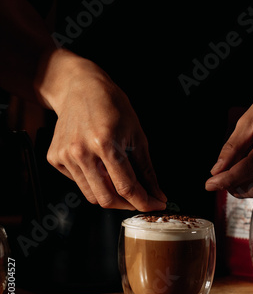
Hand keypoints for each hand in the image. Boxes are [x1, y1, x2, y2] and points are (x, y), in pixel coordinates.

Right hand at [43, 52, 166, 210]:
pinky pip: (78, 182)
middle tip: (140, 199)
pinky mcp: (55, 158)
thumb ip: (146, 169)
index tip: (156, 205)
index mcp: (105, 142)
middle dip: (128, 204)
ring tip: (121, 181)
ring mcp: (65, 155)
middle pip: (107, 199)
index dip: (145, 201)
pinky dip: (93, 181)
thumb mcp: (137, 133)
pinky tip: (99, 166)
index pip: (126, 187)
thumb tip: (156, 194)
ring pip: (91, 195)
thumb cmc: (111, 105)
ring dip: (110, 195)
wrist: (80, 88)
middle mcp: (82, 151)